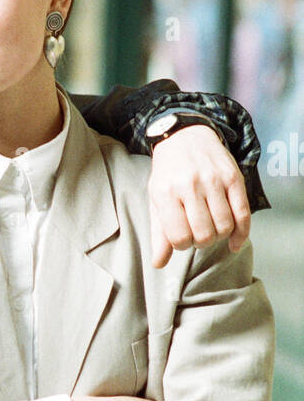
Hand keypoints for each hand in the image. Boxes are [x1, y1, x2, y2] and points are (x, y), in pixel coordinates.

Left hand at [148, 125, 249, 267]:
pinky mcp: (233, 177)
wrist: (184, 136)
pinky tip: (234, 242)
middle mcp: (191, 186)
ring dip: (219, 236)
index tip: (182, 237)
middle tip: (198, 233)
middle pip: (204, 235)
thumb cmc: (168, 173)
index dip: (182, 245)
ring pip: (224, 226)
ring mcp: (214, 180)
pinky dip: (241, 233)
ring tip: (212, 228)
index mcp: (166, 193)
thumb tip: (159, 264)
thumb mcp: (156, 199)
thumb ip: (159, 233)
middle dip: (202, 242)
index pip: (179, 238)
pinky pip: (243, 213)